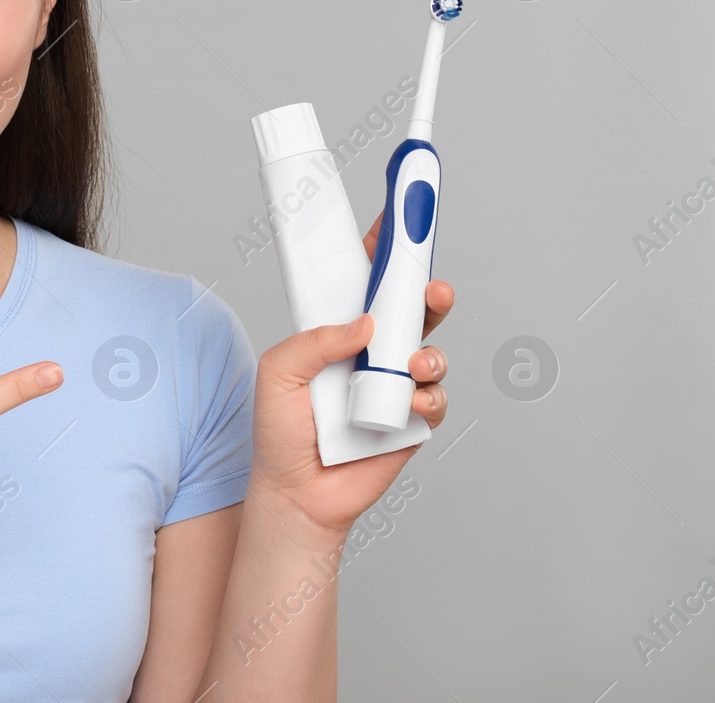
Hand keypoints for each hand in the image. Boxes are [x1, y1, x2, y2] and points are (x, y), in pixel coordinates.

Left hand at [246, 209, 452, 541]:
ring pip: (430, 352)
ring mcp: (394, 385)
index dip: (382, 251)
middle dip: (426, 292)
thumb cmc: (281, 432)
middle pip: (410, 310)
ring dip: (427, 353)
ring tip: (410, 365)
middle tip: (431, 286)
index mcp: (337, 333)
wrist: (297, 495)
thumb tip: (364, 324)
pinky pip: (436, 397)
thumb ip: (314, 342)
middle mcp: (371, 354)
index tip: (398, 220)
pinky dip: (427, 396)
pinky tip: (408, 404)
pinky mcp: (413, 419)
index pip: (364, 284)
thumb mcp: (278, 374)